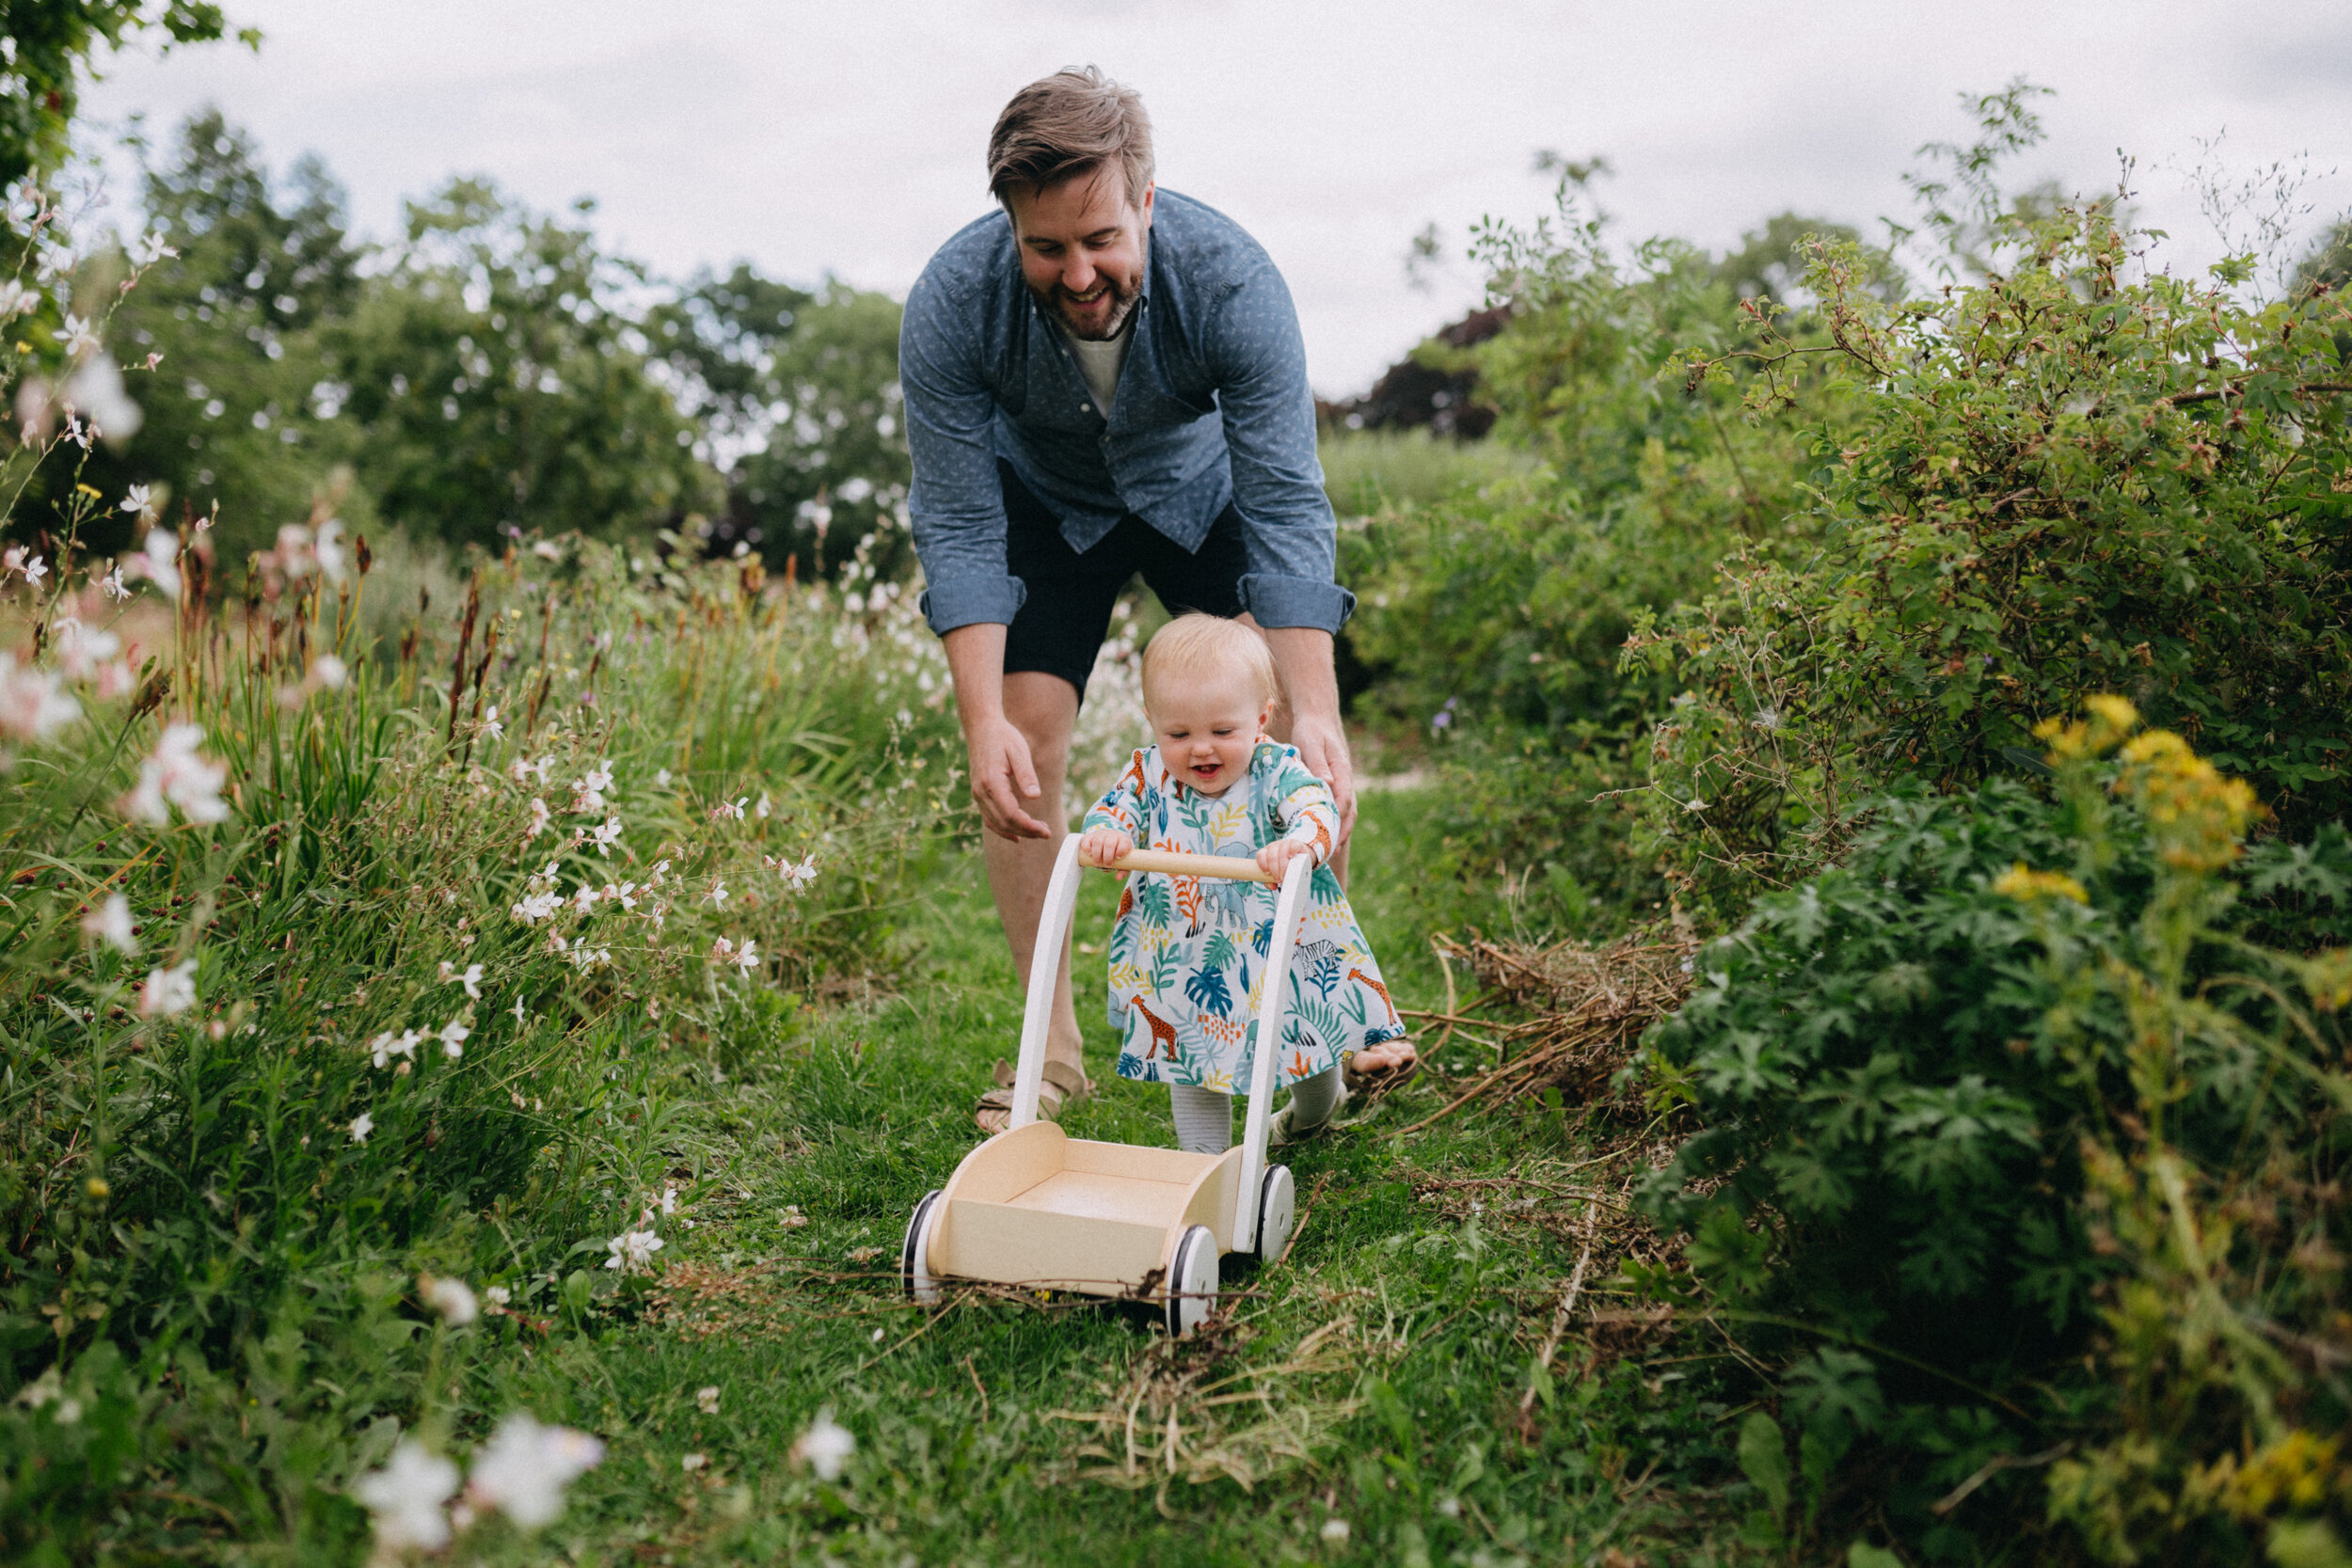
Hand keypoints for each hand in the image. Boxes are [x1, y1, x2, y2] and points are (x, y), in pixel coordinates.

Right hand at [964, 714, 1052, 840]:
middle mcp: (981, 791)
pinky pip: (989, 818)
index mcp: (992, 782)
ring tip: (1037, 833)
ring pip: (995, 823)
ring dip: (1016, 832)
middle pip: (1004, 822)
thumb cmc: (1003, 737)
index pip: (1011, 814)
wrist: (981, 726)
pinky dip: (1002, 829)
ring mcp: (977, 794)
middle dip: (1026, 831)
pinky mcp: (979, 793)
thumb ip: (1026, 774)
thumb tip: (1034, 797)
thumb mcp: (1019, 751)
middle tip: (1047, 833)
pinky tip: (1016, 835)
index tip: (1046, 831)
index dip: (1029, 826)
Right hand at [1078, 827, 1133, 868]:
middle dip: (1107, 856)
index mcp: (1123, 840)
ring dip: (1097, 854)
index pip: (1123, 842)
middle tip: (1107, 865)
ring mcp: (1101, 834)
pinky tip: (1089, 854)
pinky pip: (1087, 839)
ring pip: (1098, 841)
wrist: (1110, 841)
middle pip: (1109, 843)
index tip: (1118, 858)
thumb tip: (1118, 878)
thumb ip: (1123, 871)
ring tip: (1098, 863)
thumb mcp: (1124, 861)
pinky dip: (1087, 847)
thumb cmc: (1118, 853)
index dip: (1121, 850)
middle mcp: (1112, 835)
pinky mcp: (1091, 836)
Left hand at [1256, 838, 1311, 878]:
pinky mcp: (1296, 843)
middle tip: (1279, 878)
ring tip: (1286, 873)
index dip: (1262, 864)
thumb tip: (1272, 886)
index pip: (1261, 855)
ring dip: (1283, 864)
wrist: (1301, 858)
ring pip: (1281, 851)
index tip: (1267, 873)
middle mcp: (1275, 847)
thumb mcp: (1277, 872)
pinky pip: (1292, 845)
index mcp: (1267, 853)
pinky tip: (1292, 856)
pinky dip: (1292, 851)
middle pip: (1271, 855)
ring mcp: (1285, 844)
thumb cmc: (1286, 866)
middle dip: (1275, 869)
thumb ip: (1270, 880)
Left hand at [1284, 711, 1357, 845]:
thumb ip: (1318, 763)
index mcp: (1342, 772)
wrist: (1317, 721)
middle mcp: (1345, 781)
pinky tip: (1323, 836)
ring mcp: (1342, 785)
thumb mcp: (1311, 743)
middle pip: (1349, 812)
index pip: (1344, 801)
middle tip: (1329, 854)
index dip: (1339, 821)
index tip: (1330, 838)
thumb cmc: (1311, 732)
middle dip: (1341, 833)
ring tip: (1327, 853)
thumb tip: (1328, 783)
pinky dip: (1334, 824)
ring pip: (1346, 813)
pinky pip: (1338, 809)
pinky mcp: (1335, 787)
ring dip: (1339, 832)